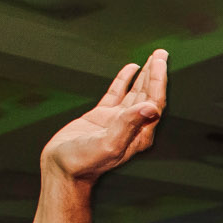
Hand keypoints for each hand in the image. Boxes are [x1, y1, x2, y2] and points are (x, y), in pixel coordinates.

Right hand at [39, 51, 166, 186]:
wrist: (62, 169)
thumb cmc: (84, 162)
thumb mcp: (108, 143)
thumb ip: (129, 124)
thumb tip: (152, 107)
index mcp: (139, 133)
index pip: (154, 101)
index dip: (158, 80)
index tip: (159, 61)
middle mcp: (132, 125)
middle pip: (148, 94)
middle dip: (155, 73)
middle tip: (161, 52)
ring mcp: (117, 120)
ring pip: (135, 92)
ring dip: (144, 75)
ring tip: (152, 57)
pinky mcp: (101, 116)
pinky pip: (117, 93)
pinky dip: (124, 80)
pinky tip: (131, 68)